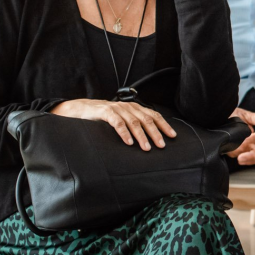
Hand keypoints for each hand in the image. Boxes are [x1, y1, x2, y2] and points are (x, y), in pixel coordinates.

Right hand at [51, 99, 176, 150]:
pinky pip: (118, 123)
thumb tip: (151, 138)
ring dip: (142, 136)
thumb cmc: (104, 116)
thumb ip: (134, 124)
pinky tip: (129, 142)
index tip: (172, 136)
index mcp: (135, 108)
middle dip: (156, 133)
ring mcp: (117, 109)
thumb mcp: (123, 118)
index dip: (164, 125)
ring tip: (147, 147)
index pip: (154, 115)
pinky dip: (124, 133)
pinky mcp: (106, 112)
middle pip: (147, 120)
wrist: (81, 109)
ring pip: (134, 122)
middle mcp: (128, 107)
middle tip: (161, 145)